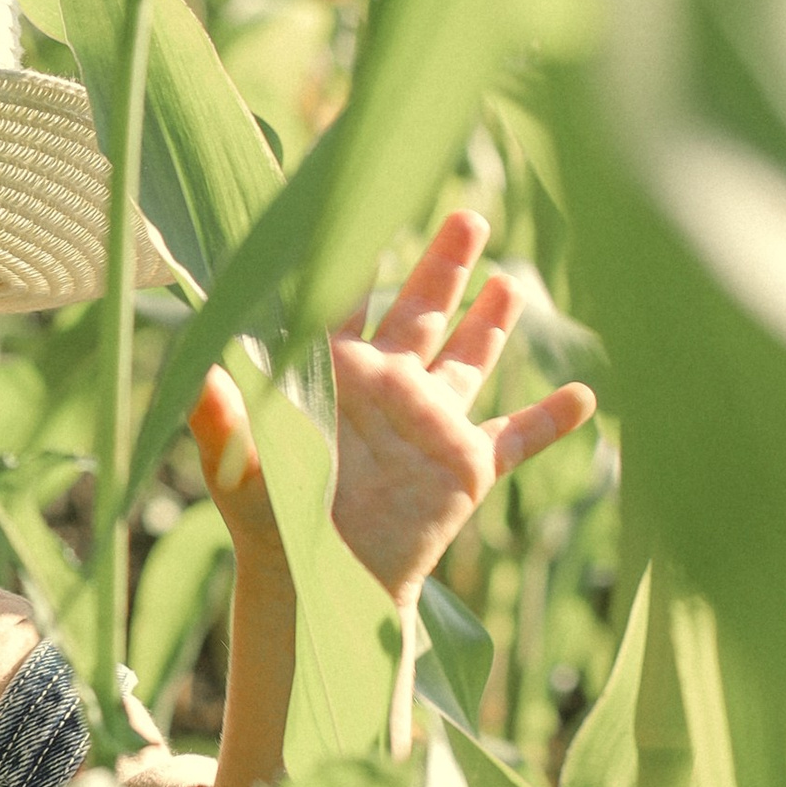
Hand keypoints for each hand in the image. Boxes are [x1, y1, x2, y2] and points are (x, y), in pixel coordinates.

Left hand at [186, 209, 594, 611]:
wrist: (317, 583)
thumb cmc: (268, 520)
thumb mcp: (238, 466)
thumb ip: (219, 418)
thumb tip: (199, 371)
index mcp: (333, 373)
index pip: (346, 300)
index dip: (355, 256)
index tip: (366, 203)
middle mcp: (388, 387)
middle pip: (422, 309)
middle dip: (443, 264)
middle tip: (466, 217)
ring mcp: (431, 424)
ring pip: (470, 357)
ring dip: (492, 321)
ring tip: (511, 281)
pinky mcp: (466, 467)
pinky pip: (517, 437)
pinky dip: (551, 420)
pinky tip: (586, 396)